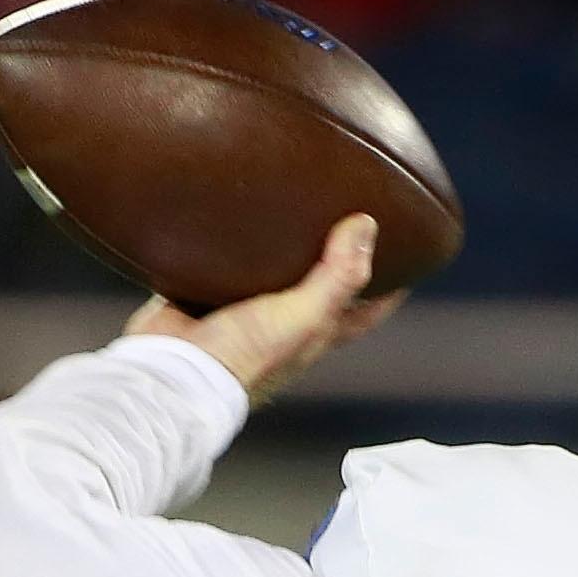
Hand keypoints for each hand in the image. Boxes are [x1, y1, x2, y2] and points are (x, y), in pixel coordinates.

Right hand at [126, 214, 404, 403]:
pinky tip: (225, 213)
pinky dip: (226, 244)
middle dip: (332, 259)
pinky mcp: (199, 298)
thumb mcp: (302, 317)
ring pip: (267, 275)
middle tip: (344, 214)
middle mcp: (279, 326)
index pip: (363, 311)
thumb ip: (336, 277)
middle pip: (317, 288)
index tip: (407, 256)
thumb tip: (366, 225)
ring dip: (277, 248)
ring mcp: (238, 313)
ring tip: (287, 202)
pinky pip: (218, 264)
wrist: (169, 373)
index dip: (387, 288)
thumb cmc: (242, 356)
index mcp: (311, 336)